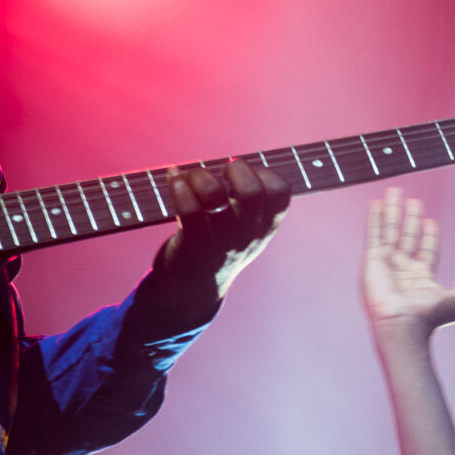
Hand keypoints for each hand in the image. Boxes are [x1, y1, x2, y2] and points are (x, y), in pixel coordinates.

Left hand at [145, 159, 291, 323]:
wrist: (189, 292)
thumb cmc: (216, 247)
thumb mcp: (245, 230)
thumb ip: (250, 202)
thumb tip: (237, 161)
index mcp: (264, 228)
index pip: (280, 192)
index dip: (263, 172)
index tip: (245, 175)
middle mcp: (247, 235)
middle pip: (251, 191)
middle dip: (234, 169)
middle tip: (222, 173)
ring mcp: (220, 241)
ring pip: (213, 194)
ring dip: (199, 175)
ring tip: (190, 177)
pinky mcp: (192, 245)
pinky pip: (187, 209)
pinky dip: (178, 185)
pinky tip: (174, 177)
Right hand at [362, 187, 454, 335]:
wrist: (403, 324)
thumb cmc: (428, 317)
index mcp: (421, 277)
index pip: (427, 250)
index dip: (430, 236)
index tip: (432, 221)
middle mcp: (403, 269)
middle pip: (408, 237)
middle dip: (410, 219)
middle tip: (414, 201)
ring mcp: (387, 264)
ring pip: (390, 231)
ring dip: (393, 212)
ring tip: (395, 193)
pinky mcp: (372, 260)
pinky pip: (374, 234)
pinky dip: (375, 218)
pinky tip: (377, 204)